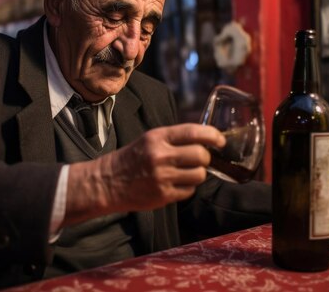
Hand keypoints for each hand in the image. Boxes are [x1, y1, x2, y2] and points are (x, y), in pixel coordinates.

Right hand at [64, 123, 224, 225]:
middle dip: (205, 158)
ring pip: (199, 175)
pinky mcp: (163, 195)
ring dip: (197, 174)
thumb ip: (175, 138)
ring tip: (186, 173)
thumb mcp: (150, 139)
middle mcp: (161, 155)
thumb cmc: (132, 158)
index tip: (220, 140)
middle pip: (201, 155)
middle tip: (199, 160)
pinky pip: (189, 191)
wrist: (107, 182)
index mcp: (158, 137)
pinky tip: (176, 184)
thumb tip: (205, 139)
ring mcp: (163, 177)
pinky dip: (187, 188)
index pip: (194, 132)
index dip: (213, 136)